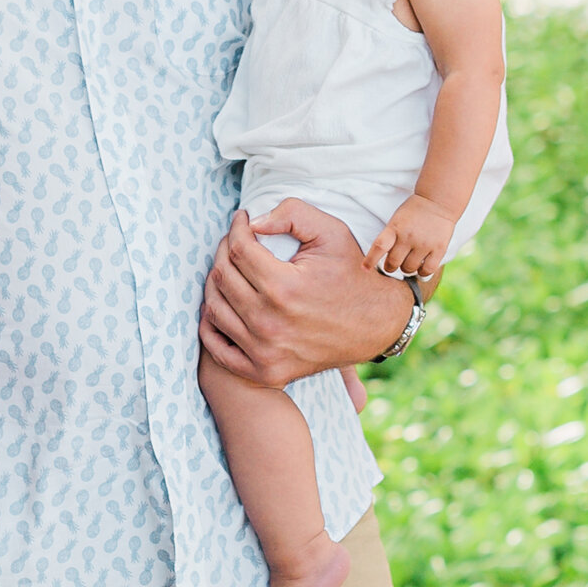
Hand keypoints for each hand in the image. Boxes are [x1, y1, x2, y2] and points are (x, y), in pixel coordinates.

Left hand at [199, 200, 418, 385]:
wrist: (375, 325)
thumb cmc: (351, 274)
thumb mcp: (332, 232)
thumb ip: (292, 214)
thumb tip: (251, 222)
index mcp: (284, 288)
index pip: (238, 249)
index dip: (236, 228)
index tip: (241, 220)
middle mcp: (270, 323)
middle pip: (222, 277)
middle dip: (224, 250)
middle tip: (235, 242)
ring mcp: (265, 352)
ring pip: (214, 309)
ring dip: (215, 282)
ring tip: (229, 269)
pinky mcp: (265, 372)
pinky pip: (218, 348)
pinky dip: (211, 325)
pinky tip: (222, 304)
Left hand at [366, 194, 454, 278]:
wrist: (438, 200)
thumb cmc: (414, 211)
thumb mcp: (397, 219)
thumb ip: (390, 236)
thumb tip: (383, 258)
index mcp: (395, 227)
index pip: (379, 246)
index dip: (370, 260)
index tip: (365, 268)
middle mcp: (408, 236)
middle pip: (393, 263)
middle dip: (390, 266)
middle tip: (393, 264)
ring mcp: (424, 243)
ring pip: (409, 269)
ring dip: (406, 269)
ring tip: (409, 262)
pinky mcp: (439, 248)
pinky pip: (427, 270)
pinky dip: (422, 273)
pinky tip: (421, 267)